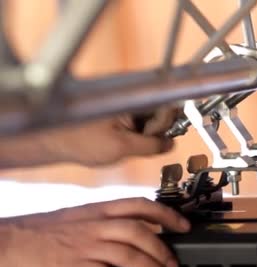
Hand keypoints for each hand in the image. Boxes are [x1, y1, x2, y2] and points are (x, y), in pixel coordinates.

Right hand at [0, 198, 189, 266]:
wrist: (7, 242)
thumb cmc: (43, 233)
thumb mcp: (80, 218)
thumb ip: (106, 224)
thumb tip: (133, 237)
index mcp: (98, 210)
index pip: (140, 205)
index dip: (167, 214)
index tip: (184, 225)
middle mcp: (96, 225)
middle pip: (140, 231)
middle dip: (162, 248)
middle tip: (172, 264)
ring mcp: (85, 245)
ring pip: (128, 252)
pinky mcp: (74, 266)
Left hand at [44, 111, 177, 165]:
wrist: (51, 139)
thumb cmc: (79, 140)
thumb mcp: (122, 148)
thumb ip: (152, 145)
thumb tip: (170, 144)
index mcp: (133, 98)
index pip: (168, 107)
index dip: (164, 125)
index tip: (154, 139)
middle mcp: (130, 94)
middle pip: (162, 110)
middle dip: (156, 130)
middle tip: (138, 143)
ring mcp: (124, 101)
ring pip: (151, 117)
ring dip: (145, 133)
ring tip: (125, 142)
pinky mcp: (118, 108)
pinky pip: (139, 119)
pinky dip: (135, 132)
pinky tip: (121, 140)